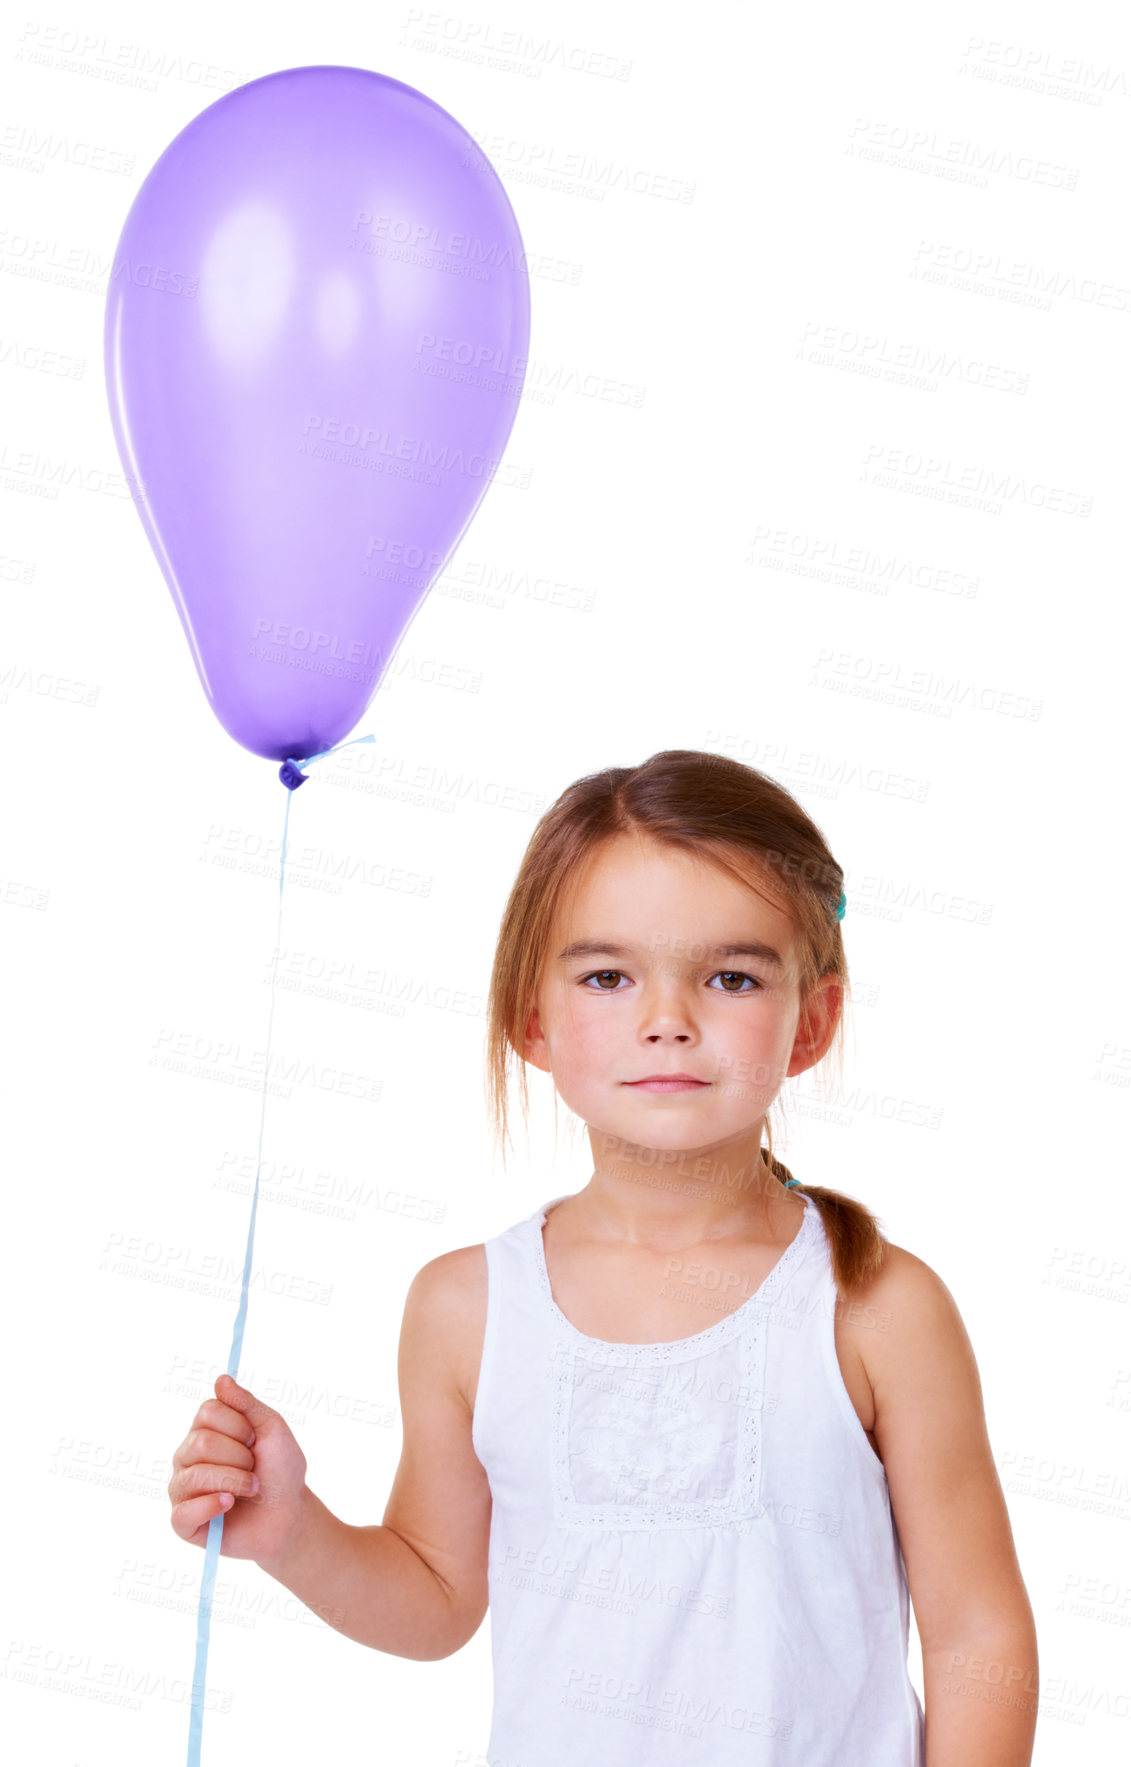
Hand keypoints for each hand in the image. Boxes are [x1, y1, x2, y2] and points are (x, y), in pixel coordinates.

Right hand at [168, 1373, 307, 1563]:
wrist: (289, 1515)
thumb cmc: (280, 1470)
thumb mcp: (272, 1429)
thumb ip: (246, 1404)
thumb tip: (221, 1378)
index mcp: (205, 1430)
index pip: (207, 1412)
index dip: (240, 1426)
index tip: (255, 1440)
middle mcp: (187, 1457)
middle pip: (201, 1443)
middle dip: (240, 1457)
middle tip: (253, 1468)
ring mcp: (182, 1488)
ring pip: (195, 1474)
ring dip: (235, 1482)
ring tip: (250, 1490)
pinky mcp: (182, 1522)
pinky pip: (183, 1512)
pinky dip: (212, 1507)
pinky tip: (228, 1506)